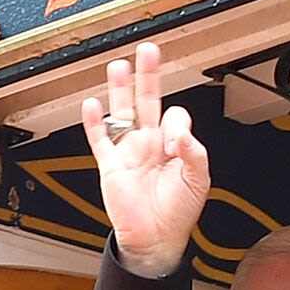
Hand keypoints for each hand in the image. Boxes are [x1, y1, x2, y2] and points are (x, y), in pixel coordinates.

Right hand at [80, 42, 210, 278]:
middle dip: (148, 75)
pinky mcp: (111, 166)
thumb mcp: (197, 180)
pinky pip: (100, 140)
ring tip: (118, 66)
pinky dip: (94, 123)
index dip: (176, 123)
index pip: (174, 115)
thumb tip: (180, 132)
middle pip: (147, 100)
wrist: (155, 239)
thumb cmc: (178, 213)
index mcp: (173, 145)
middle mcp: (150, 143)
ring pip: (122, 112)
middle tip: (148, 50)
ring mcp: (129, 152)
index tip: (175, 142)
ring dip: (119, 90)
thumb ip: (193, 152)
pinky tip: (91, 105)